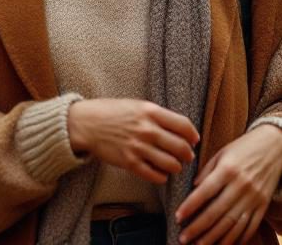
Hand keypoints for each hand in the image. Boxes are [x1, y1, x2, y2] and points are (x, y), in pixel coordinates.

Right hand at [66, 98, 198, 183]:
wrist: (87, 124)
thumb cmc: (113, 112)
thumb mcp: (138, 105)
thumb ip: (158, 115)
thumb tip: (180, 128)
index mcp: (151, 112)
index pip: (184, 125)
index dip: (193, 135)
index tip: (194, 140)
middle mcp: (147, 130)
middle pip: (181, 147)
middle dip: (188, 154)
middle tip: (187, 156)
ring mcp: (138, 147)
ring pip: (171, 164)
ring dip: (176, 167)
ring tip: (174, 165)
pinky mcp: (129, 162)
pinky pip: (154, 175)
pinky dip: (162, 177)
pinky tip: (161, 173)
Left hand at [174, 124, 281, 243]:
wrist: (276, 146)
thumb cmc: (244, 148)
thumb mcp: (223, 153)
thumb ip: (207, 171)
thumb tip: (193, 189)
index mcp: (229, 169)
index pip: (205, 191)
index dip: (190, 206)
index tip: (178, 217)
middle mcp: (242, 185)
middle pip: (217, 212)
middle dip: (198, 228)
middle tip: (183, 238)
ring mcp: (254, 198)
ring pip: (232, 224)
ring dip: (214, 238)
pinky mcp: (263, 205)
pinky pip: (249, 227)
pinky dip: (237, 239)